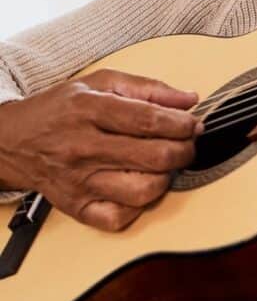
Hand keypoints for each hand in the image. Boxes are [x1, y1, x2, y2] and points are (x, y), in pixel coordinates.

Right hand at [0, 70, 202, 231]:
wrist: (11, 140)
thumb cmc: (60, 109)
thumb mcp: (100, 82)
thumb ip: (148, 88)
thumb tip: (189, 99)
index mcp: (90, 111)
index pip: (149, 121)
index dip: (182, 124)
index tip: (194, 124)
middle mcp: (83, 148)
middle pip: (154, 157)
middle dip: (184, 150)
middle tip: (187, 144)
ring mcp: (79, 182)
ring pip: (143, 191)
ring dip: (167, 178)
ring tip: (164, 165)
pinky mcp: (75, 207)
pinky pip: (119, 218)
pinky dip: (140, 206)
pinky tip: (141, 186)